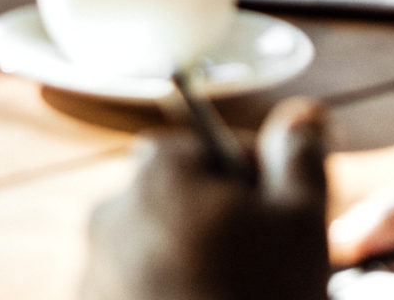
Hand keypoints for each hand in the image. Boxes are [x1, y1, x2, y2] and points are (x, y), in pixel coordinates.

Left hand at [82, 96, 332, 299]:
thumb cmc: (259, 299)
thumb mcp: (301, 223)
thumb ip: (299, 158)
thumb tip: (302, 112)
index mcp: (157, 171)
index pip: (210, 149)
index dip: (252, 182)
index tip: (280, 223)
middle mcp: (110, 212)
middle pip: (179, 203)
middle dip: (219, 229)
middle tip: (263, 274)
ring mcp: (91, 271)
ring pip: (157, 253)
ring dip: (191, 269)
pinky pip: (135, 294)